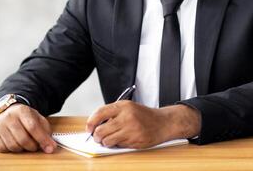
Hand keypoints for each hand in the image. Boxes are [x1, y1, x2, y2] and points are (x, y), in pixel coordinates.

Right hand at [0, 104, 56, 152]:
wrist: (8, 111)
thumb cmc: (25, 117)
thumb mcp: (38, 118)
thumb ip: (45, 130)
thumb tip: (50, 146)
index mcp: (22, 111)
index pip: (33, 127)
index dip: (42, 139)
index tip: (50, 147)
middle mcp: (9, 118)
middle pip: (22, 138)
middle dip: (33, 146)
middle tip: (37, 146)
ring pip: (13, 146)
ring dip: (23, 149)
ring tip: (27, 144)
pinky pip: (3, 149)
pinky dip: (12, 150)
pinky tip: (16, 143)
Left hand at [85, 101, 199, 148]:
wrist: (163, 122)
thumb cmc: (144, 116)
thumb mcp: (128, 108)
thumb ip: (112, 113)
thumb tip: (94, 125)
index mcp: (123, 106)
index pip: (99, 113)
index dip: (91, 122)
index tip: (89, 128)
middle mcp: (127, 117)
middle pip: (100, 130)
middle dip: (97, 136)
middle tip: (98, 137)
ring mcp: (131, 129)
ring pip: (107, 141)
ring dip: (106, 142)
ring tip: (111, 139)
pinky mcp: (135, 140)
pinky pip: (118, 146)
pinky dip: (117, 145)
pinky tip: (123, 139)